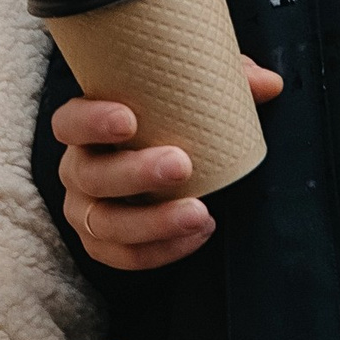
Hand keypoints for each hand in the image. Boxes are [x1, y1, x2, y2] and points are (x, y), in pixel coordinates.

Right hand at [55, 58, 284, 271]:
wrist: (166, 166)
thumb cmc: (170, 122)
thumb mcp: (192, 95)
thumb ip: (226, 82)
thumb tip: (270, 85)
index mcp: (85, 127)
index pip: (69, 122)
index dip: (91, 122)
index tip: (129, 120)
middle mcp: (78, 169)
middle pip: (89, 176)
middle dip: (134, 173)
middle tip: (182, 165)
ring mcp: (86, 210)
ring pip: (104, 224)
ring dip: (152, 221)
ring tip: (200, 213)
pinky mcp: (103, 245)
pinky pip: (123, 256)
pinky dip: (160, 251)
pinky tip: (198, 234)